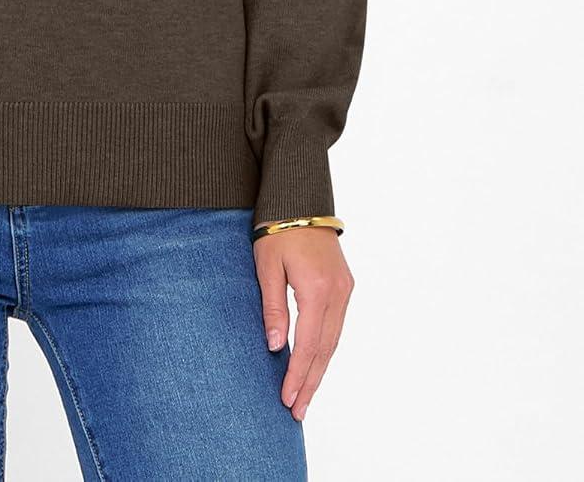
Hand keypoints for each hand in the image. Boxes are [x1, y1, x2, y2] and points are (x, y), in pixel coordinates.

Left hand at [252, 223, 354, 422]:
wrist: (300, 200)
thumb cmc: (277, 230)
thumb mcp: (267, 267)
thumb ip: (273, 308)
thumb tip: (277, 347)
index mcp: (316, 289)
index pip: (308, 344)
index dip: (298, 375)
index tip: (288, 400)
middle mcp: (337, 293)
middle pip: (325, 349)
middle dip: (311, 382)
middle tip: (298, 411)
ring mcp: (345, 290)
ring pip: (334, 341)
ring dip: (320, 370)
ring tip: (305, 396)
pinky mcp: (345, 286)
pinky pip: (336, 326)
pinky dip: (326, 349)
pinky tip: (316, 364)